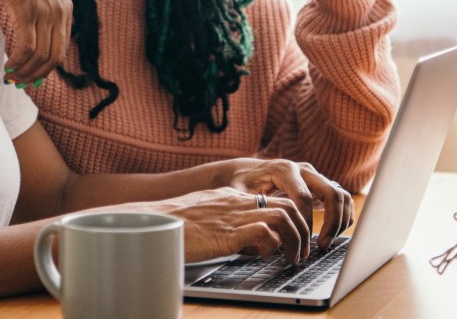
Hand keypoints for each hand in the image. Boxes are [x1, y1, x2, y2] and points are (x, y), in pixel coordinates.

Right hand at [0, 0, 71, 84]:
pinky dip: (17, 61)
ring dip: (24, 71)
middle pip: (53, 57)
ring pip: (39, 55)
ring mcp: (45, 11)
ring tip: (11, 77)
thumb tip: (34, 47)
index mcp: (66, 10)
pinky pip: (26, 47)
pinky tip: (8, 65)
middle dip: (36, 75)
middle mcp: (60, 12)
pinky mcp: (27, 10)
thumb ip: (44, 17)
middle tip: (20, 83)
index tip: (31, 78)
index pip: (61, 50)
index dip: (46, 69)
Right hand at [155, 187, 310, 263]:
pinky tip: (266, 256)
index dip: (292, 220)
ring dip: (295, 239)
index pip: (275, 201)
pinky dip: (272, 245)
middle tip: (301, 251)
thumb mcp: (207, 217)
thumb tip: (248, 242)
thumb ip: (229, 223)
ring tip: (292, 258)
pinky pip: (264, 232)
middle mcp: (238, 203)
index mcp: (232, 198)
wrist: (154, 221)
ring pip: (283, 217)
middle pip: (288, 206)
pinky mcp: (228, 233)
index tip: (294, 237)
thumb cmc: (174, 223)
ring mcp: (234, 216)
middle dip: (302, 230)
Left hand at [219, 158, 353, 250]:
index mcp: (284, 170)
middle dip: (331, 221)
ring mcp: (314, 176)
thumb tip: (265, 230)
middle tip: (322, 245)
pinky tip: (332, 234)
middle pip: (330, 192)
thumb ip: (250, 207)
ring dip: (339, 220)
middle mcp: (303, 170)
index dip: (306, 222)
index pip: (304, 197)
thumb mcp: (239, 193)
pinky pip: (342, 198)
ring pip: (340, 194)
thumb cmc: (243, 185)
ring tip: (326, 242)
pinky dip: (343, 216)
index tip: (302, 243)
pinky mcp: (320, 184)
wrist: (250, 172)